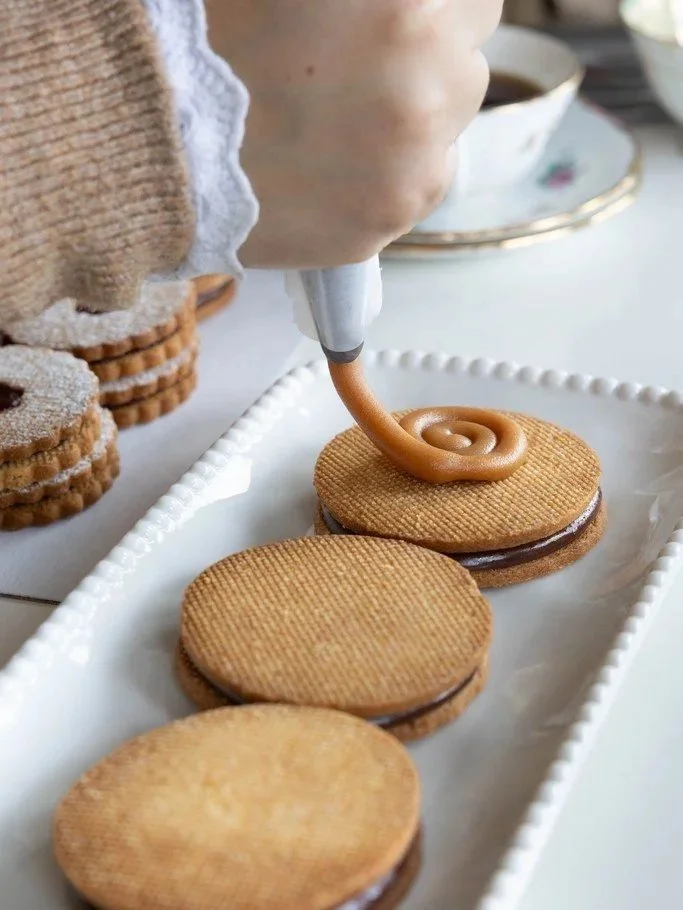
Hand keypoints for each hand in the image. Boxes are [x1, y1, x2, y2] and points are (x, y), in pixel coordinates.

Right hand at [206, 0, 501, 267]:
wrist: (147, 141)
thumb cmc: (204, 39)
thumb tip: (391, 7)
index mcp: (405, 0)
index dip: (435, 6)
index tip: (401, 20)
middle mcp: (426, 74)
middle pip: (467, 58)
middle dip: (426, 58)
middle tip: (356, 69)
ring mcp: (414, 155)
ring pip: (450, 124)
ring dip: (414, 116)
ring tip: (340, 117)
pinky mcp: (390, 214)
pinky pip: (424, 181)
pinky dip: (394, 171)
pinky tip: (335, 161)